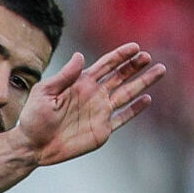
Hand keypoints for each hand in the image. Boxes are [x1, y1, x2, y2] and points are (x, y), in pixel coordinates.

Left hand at [17, 42, 164, 164]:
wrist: (34, 145)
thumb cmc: (34, 117)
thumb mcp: (45, 92)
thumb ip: (65, 76)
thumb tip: (81, 56)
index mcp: (80, 83)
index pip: (105, 65)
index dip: (120, 56)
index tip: (135, 47)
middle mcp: (93, 95)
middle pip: (120, 76)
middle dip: (134, 66)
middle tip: (148, 56)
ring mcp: (100, 111)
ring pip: (127, 93)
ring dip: (143, 82)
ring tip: (159, 70)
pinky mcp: (103, 129)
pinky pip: (123, 117)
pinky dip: (135, 109)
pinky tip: (147, 99)